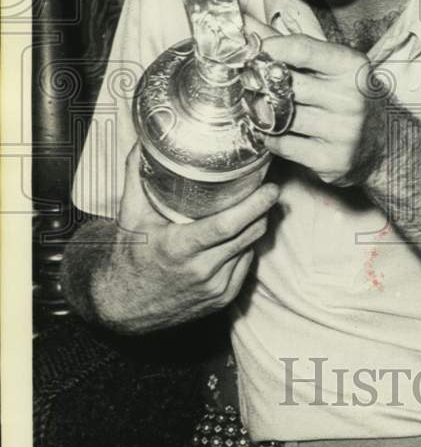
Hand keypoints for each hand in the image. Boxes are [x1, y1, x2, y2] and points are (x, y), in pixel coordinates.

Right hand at [95, 143, 278, 332]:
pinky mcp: (223, 298)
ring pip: (251, 248)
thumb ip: (137, 175)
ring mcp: (215, 288)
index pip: (227, 226)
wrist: (123, 307)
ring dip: (257, 226)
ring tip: (258, 205)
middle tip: (269, 187)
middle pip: (248, 234)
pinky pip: (246, 264)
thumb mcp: (130, 216)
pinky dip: (246, 246)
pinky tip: (241, 232)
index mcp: (179, 248)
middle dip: (263, 209)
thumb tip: (145, 139)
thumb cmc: (129, 256)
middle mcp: (201, 271)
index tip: (270, 187)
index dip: (254, 205)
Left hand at [244, 19, 386, 187]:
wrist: (381, 142)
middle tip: (251, 82)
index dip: (270, 48)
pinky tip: (277, 131)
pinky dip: (272, 137)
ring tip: (264, 107)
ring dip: (263, 112)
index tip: (253, 51)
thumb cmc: (343, 95)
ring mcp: (344, 131)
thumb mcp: (329, 65)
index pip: (301, 49)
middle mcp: (352, 98)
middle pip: (285, 85)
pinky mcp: (332, 159)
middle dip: (260, 83)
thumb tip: (247, 21)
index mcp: (352, 67)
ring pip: (281, 116)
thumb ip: (290, 45)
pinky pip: (283, 144)